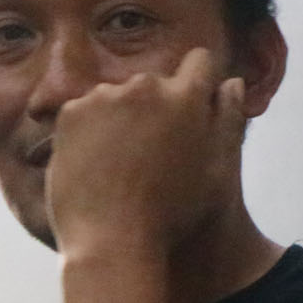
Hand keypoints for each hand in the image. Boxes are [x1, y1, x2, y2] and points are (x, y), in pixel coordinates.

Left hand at [45, 48, 246, 259]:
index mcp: (187, 97)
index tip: (192, 108)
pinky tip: (96, 165)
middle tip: (153, 152)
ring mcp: (103, 97)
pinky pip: (85, 111)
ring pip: (117, 97)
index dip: (199, 81)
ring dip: (121, 117)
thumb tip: (232, 83)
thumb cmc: (172, 216)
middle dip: (157, 106)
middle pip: (155, 82)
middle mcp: (146, 86)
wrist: (111, 242)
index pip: (200, 61)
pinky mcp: (70, 112)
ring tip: (121, 165)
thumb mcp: (218, 173)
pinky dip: (90, 130)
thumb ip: (229, 120)